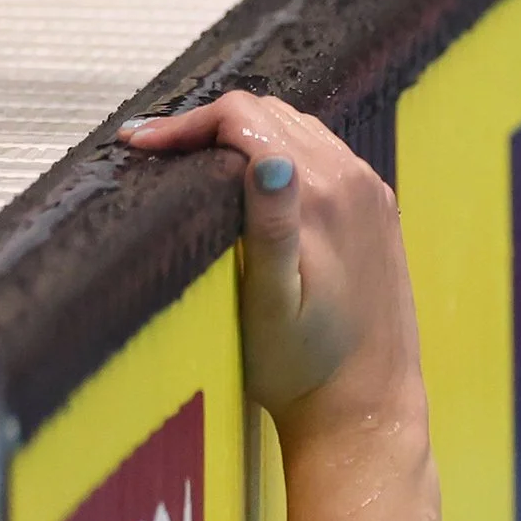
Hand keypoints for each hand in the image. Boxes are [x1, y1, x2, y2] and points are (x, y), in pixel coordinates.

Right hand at [119, 93, 424, 444]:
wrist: (365, 404)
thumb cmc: (305, 365)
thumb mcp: (271, 300)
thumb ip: (270, 226)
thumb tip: (267, 160)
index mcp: (324, 195)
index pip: (245, 119)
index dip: (186, 124)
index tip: (140, 145)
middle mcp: (355, 183)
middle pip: (272, 116)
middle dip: (209, 125)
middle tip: (156, 150)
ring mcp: (372, 194)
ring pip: (299, 131)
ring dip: (245, 135)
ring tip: (191, 159)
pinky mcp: (379, 211)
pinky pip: (326, 156)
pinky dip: (282, 152)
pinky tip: (250, 178)